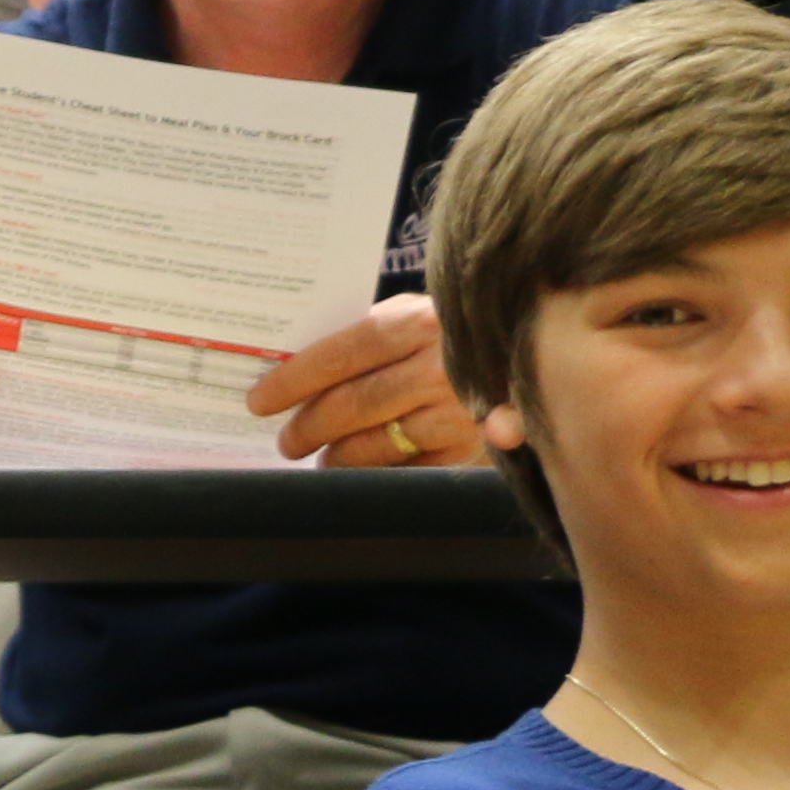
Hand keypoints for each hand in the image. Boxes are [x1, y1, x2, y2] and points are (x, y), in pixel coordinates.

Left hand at [248, 293, 472, 466]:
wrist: (530, 357)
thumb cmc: (453, 336)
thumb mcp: (416, 315)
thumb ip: (367, 333)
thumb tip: (292, 363)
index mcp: (418, 323)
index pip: (342, 354)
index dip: (294, 380)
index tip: (259, 401)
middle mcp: (440, 367)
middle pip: (352, 404)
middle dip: (308, 427)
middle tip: (286, 441)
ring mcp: (457, 412)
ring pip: (375, 444)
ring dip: (337, 456)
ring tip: (321, 457)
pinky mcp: (469, 450)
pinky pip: (405, 469)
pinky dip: (374, 473)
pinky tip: (359, 470)